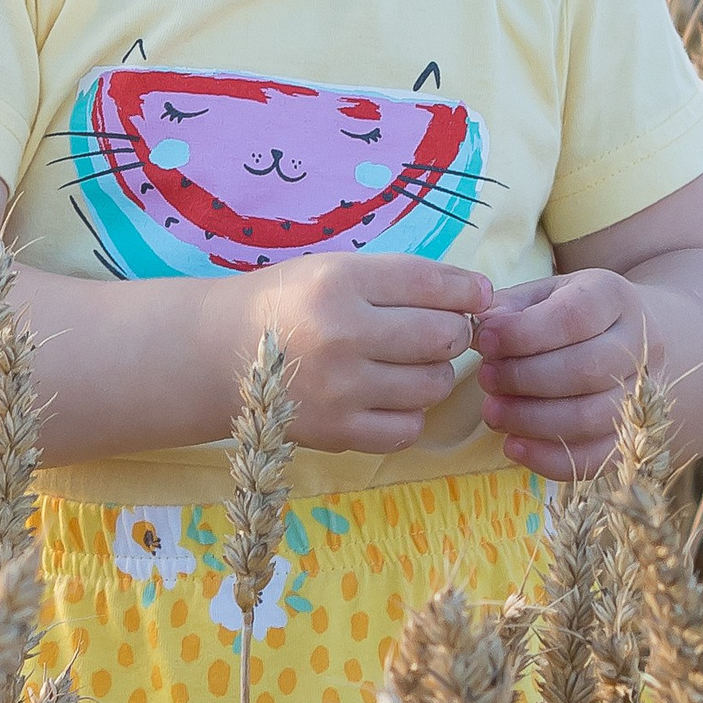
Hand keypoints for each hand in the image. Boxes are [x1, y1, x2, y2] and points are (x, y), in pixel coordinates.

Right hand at [229, 253, 491, 455]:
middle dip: (456, 332)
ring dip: (435, 373)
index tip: (479, 295)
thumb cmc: (291, 302)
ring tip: (411, 363)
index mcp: (339, 284)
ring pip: (433, 385)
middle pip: (441, 337)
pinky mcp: (336, 433)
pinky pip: (408, 428)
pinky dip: (411, 412)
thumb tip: (481, 294)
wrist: (221, 352)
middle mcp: (340, 337)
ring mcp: (339, 391)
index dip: (468, 290)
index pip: (430, 284)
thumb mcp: (337, 269)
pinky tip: (391, 396)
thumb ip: (404, 279)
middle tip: (442, 330)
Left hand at [474, 268, 652, 475]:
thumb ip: (511, 307)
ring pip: (590, 418)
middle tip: (486, 379)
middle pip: (584, 370)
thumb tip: (480, 327)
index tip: (485, 341)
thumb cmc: (574, 316)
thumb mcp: (545, 295)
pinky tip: (514, 446)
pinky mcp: (634, 437)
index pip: (574, 316)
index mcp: (614, 297)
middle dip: (523, 379)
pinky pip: (596, 458)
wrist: (632, 341)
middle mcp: (640, 345)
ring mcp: (644, 394)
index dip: (524, 333)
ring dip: (531, 420)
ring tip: (493, 413)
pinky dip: (549, 459)